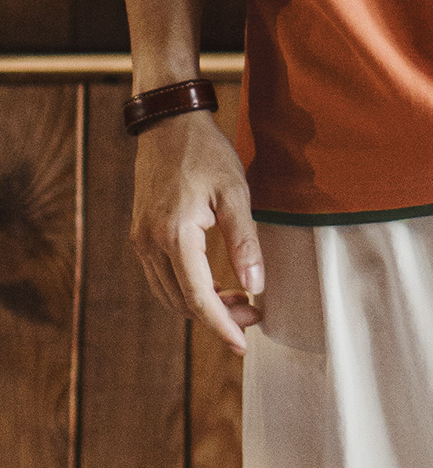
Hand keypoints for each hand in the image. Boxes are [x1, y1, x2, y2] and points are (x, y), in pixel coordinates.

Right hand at [130, 108, 264, 354]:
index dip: (221, 325)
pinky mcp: (140, 235)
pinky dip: (188, 290)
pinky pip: (162, 278)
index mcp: (175, 234)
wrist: (169, 123)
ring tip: (241, 299)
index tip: (242, 345)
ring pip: (170, 295)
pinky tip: (215, 283)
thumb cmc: (206, 153)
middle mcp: (150, 243)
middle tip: (254, 315)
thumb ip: (245, 240)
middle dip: (218, 317)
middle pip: (183, 302)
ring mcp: (141, 241)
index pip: (198, 297)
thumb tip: (256, 287)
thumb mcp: (235, 191)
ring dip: (203, 305)